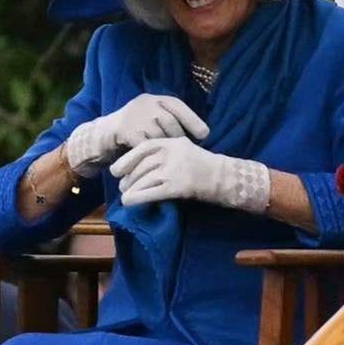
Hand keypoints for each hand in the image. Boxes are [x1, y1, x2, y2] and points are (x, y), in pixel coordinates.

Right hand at [65, 93, 208, 174]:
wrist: (103, 135)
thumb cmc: (135, 130)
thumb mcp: (152, 119)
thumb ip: (172, 120)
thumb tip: (203, 133)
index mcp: (154, 99)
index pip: (178, 106)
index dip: (193, 120)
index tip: (205, 135)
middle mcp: (145, 103)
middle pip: (170, 122)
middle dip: (178, 138)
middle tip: (181, 151)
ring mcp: (134, 116)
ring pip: (158, 135)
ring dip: (164, 148)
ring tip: (168, 157)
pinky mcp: (125, 130)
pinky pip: (145, 146)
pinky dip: (152, 155)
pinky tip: (155, 161)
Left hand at [112, 136, 269, 213]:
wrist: (227, 178)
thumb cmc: (206, 167)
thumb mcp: (185, 151)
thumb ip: (166, 154)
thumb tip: (138, 166)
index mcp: (174, 142)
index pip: (144, 148)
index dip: (127, 159)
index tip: (116, 169)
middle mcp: (172, 154)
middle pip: (142, 166)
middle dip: (129, 178)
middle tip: (123, 186)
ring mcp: (175, 170)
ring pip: (143, 180)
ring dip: (131, 189)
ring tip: (125, 195)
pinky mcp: (177, 187)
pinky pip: (150, 193)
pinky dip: (136, 198)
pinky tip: (128, 202)